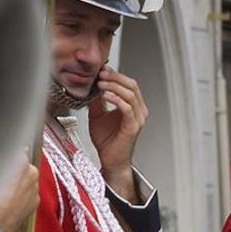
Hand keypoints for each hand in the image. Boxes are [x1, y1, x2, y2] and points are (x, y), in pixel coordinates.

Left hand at [89, 66, 147, 199]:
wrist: (110, 161)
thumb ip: (97, 101)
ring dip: (114, 86)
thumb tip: (91, 86)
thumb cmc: (107, 141)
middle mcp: (139, 111)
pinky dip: (116, 99)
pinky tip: (105, 96)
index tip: (101, 70)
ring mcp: (138, 118)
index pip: (128, 84)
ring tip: (100, 84)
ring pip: (130, 94)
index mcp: (133, 106)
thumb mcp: (97, 115)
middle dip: (115, 77)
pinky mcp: (133, 127)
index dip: (115, 75)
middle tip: (101, 74)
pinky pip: (127, 108)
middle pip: (132, 85)